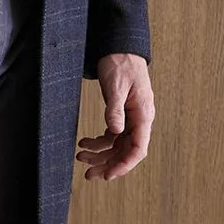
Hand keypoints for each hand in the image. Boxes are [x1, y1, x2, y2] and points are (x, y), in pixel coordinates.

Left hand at [76, 53, 154, 180]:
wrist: (119, 48)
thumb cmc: (121, 64)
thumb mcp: (116, 86)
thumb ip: (115, 110)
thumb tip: (115, 132)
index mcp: (143, 114)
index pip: (138, 148)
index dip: (124, 165)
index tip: (108, 175)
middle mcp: (139, 120)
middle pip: (126, 152)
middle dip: (107, 164)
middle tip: (88, 175)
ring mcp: (130, 119)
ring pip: (117, 146)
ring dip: (99, 155)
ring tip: (80, 157)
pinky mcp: (121, 116)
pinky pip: (111, 137)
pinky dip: (97, 142)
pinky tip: (84, 142)